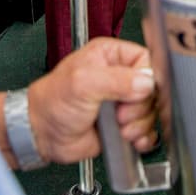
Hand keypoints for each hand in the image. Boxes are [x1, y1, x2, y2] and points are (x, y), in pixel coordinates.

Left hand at [26, 37, 157, 164]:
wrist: (44, 134)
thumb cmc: (53, 102)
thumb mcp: (83, 84)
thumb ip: (116, 80)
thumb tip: (146, 83)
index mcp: (110, 55)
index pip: (146, 60)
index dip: (146, 79)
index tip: (134, 93)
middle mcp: (119, 76)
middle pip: (151, 89)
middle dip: (140, 106)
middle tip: (120, 114)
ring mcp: (122, 101)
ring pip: (150, 110)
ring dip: (140, 123)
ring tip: (120, 127)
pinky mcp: (123, 123)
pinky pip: (147, 129)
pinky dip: (143, 136)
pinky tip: (132, 139)